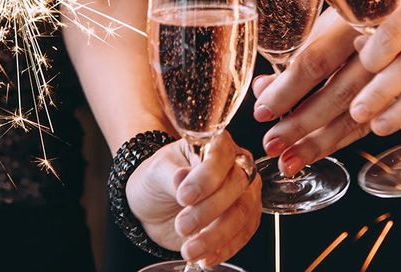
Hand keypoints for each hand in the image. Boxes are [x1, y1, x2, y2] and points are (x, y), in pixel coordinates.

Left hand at [126, 132, 261, 266]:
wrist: (155, 206)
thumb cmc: (158, 180)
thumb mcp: (156, 172)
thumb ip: (171, 174)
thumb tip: (182, 178)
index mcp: (215, 144)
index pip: (221, 155)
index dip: (206, 177)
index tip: (184, 197)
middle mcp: (235, 164)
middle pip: (237, 184)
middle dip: (210, 210)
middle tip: (182, 225)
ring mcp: (243, 190)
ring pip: (243, 211)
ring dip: (217, 235)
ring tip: (190, 249)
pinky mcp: (244, 216)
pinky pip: (244, 233)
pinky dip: (225, 248)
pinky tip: (205, 256)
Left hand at [251, 8, 372, 175]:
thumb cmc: (365, 12)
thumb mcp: (333, 22)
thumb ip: (302, 54)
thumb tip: (263, 88)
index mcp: (354, 22)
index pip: (316, 61)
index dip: (288, 90)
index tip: (262, 112)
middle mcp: (381, 49)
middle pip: (338, 94)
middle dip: (301, 124)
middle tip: (271, 144)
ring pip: (361, 116)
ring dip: (322, 142)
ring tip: (290, 161)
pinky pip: (380, 123)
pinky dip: (350, 138)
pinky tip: (326, 151)